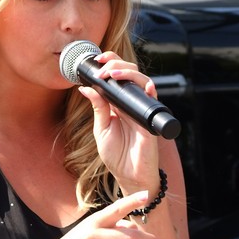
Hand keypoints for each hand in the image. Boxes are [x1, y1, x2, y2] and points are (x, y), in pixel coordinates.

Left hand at [77, 51, 160, 193]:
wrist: (129, 176)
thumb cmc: (117, 155)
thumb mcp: (101, 129)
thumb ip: (97, 108)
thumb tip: (85, 87)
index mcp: (117, 104)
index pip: (116, 77)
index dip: (109, 64)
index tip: (97, 61)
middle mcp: (130, 104)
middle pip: (130, 74)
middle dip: (116, 64)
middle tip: (103, 68)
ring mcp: (141, 110)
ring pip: (142, 81)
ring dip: (128, 73)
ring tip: (114, 73)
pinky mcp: (150, 120)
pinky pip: (153, 101)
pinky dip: (150, 91)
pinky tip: (145, 86)